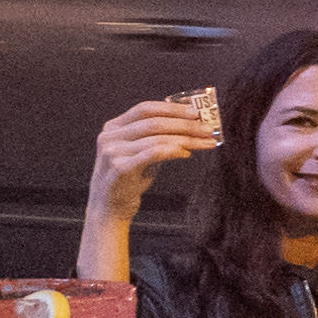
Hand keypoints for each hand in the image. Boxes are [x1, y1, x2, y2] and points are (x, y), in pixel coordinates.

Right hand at [83, 94, 219, 216]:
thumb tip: (188, 121)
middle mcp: (110, 136)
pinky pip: (152, 154)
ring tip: (204, 142)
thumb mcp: (140, 152)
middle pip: (154, 122)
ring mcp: (113, 152)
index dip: (172, 108)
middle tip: (207, 128)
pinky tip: (186, 154)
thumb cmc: (129, 180)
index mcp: (114, 127)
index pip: (145, 109)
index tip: (196, 112)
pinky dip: (172, 151)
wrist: (109, 209)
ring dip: (185, 139)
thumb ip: (156, 137)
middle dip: (185, 124)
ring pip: (156, 138)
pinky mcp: (120, 168)